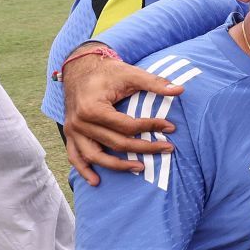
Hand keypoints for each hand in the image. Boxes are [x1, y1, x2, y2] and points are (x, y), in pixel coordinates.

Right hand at [62, 51, 183, 185]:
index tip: (170, 127)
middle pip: (116, 143)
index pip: (127, 126)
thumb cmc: (107, 72)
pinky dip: (84, 170)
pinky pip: (75, 156)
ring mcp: (72, 130)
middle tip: (167, 148)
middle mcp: (80, 122)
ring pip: (95, 156)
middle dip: (144, 148)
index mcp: (93, 108)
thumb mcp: (131, 74)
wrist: (80, 68)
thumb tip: (180, 90)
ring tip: (141, 167)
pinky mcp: (69, 134)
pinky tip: (96, 181)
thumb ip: (154, 82)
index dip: (151, 127)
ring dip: (118, 165)